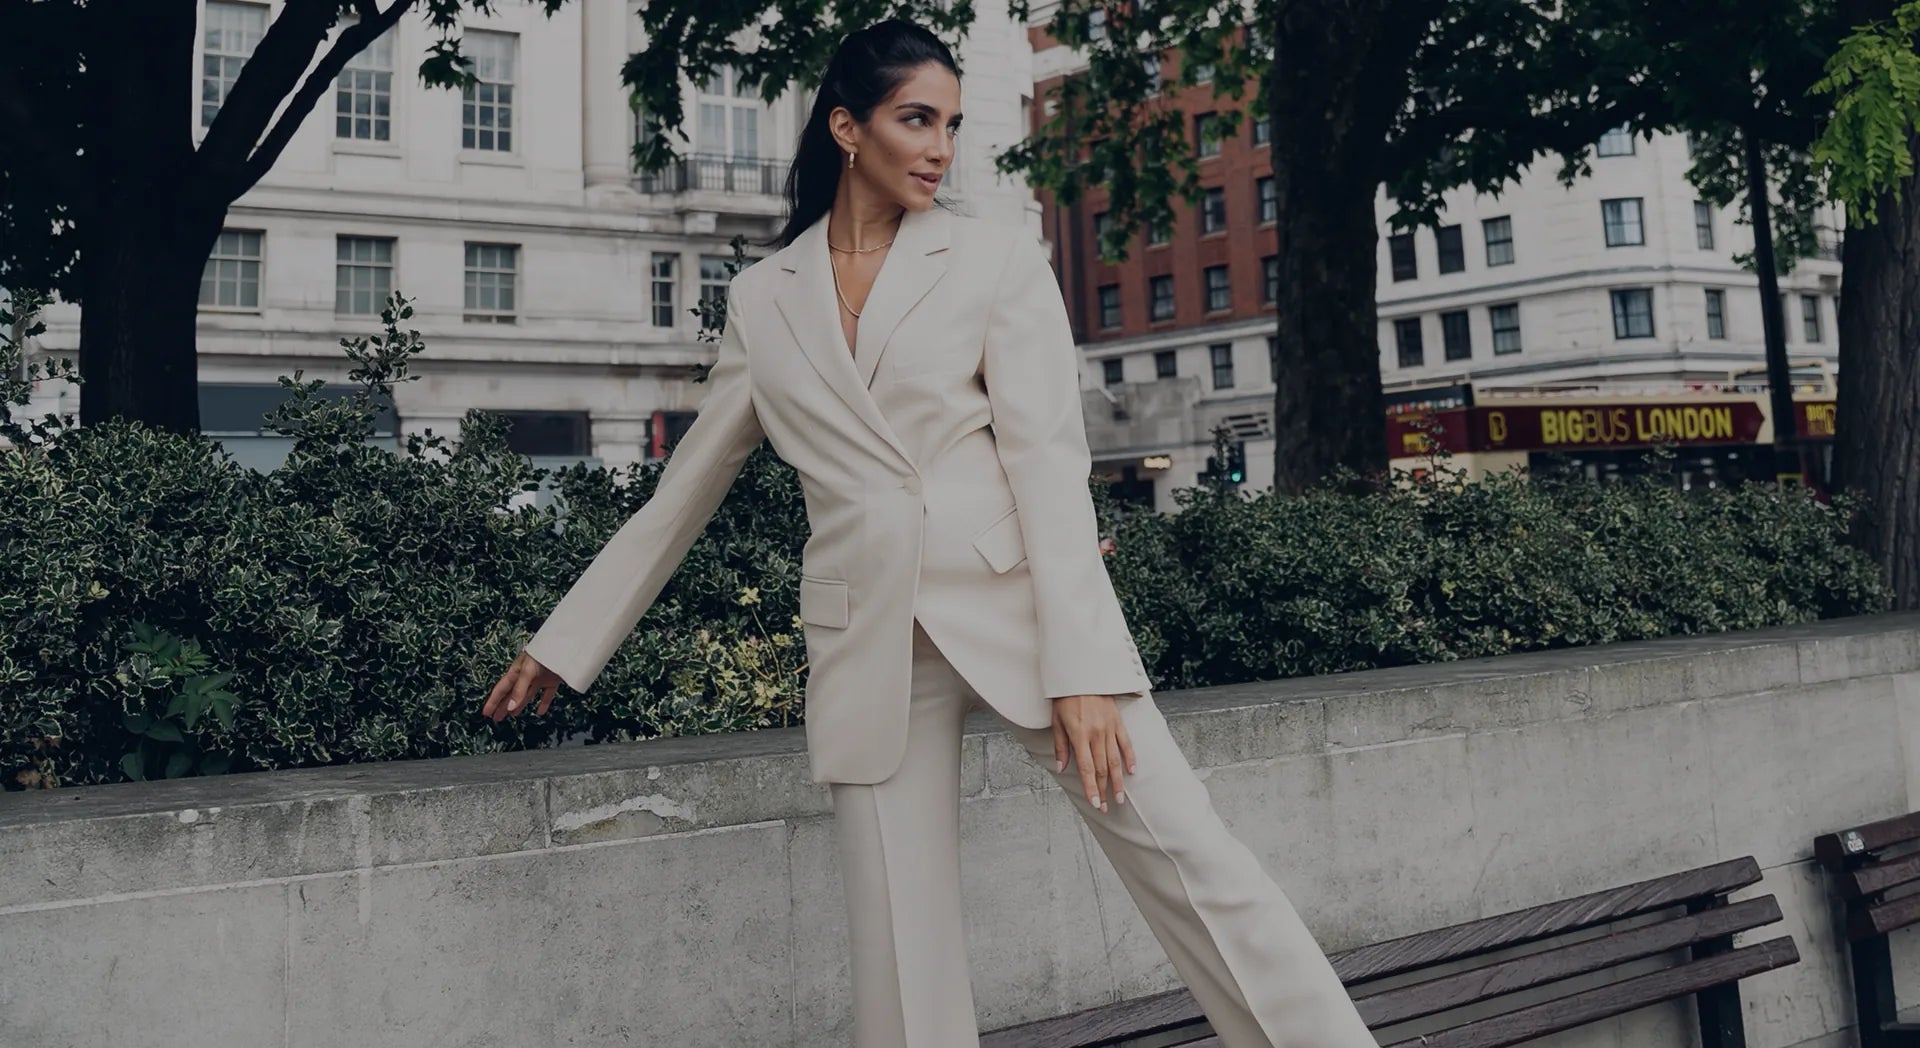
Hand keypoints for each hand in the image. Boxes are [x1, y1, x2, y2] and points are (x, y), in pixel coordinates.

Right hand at [483, 650, 563, 721]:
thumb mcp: (527, 671)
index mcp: (516, 671)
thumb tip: (510, 708)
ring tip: (512, 715)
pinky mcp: (552, 681)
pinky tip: (540, 712)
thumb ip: (519, 690)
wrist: (565, 646)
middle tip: (496, 718)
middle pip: (512, 694)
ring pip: (526, 695)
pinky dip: (543, 704)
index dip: (493, 702)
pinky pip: (546, 695)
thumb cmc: (542, 653)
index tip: (486, 713)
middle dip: (503, 706)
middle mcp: (526, 676)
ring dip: (519, 706)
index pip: (501, 690)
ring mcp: (539, 679)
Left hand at [1051, 694, 1136, 812]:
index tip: (1094, 803)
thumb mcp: (1056, 721)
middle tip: (1106, 807)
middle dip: (1103, 790)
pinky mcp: (1118, 721)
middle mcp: (1096, 733)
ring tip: (1119, 798)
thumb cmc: (1065, 697)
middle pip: (1102, 768)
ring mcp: (1109, 727)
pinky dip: (1130, 758)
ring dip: (1117, 781)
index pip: (1087, 769)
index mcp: (1079, 735)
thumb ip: (1061, 746)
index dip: (1091, 788)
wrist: (1082, 673)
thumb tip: (1062, 768)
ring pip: (1115, 760)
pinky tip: (1132, 772)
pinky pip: (1126, 743)